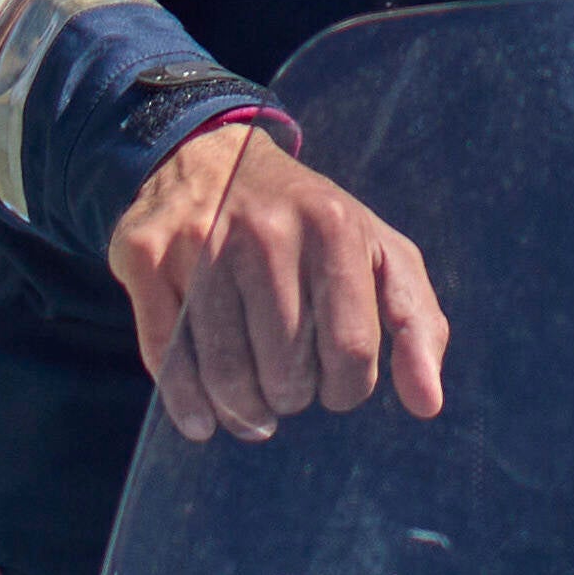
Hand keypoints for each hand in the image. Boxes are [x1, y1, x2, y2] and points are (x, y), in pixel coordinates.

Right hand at [108, 117, 454, 445]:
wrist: (207, 154)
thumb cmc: (307, 222)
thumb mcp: (377, 252)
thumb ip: (416, 323)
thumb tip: (427, 404)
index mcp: (333, 226)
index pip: (351, 351)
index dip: (346, 388)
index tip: (335, 383)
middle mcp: (266, 230)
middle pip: (285, 370)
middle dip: (290, 396)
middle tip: (287, 384)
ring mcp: (200, 242)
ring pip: (225, 373)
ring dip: (241, 410)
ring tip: (252, 407)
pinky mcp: (146, 256)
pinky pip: (165, 358)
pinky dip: (186, 404)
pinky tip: (203, 420)